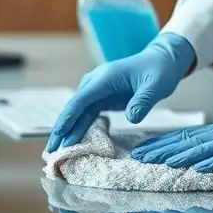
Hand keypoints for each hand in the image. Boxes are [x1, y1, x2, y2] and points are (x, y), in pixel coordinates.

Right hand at [46, 32, 196, 151]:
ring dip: (68, 131)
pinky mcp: (102, 98)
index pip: (81, 100)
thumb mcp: (156, 86)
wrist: (162, 61)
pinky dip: (79, 128)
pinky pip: (87, 115)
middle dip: (61, 129)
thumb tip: (132, 119)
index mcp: (105, 78)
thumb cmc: (159, 70)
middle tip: (51, 150)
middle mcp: (96, 83)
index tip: (58, 135)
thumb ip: (143, 101)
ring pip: (78, 113)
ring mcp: (97, 90)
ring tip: (58, 151)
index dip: (68, 119)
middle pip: (74, 108)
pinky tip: (74, 142)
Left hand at [130, 121, 212, 183]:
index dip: (163, 145)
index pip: (187, 138)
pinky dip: (210, 162)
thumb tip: (193, 171)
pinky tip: (195, 169)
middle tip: (138, 158)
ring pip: (204, 146)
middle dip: (161, 149)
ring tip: (158, 163)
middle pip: (189, 140)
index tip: (141, 153)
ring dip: (179, 155)